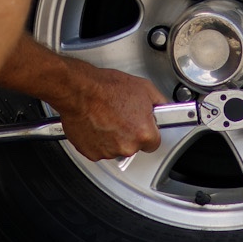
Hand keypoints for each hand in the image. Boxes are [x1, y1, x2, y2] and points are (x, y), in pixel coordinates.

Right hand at [52, 64, 167, 160]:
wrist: (78, 91)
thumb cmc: (105, 88)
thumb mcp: (143, 88)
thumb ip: (158, 103)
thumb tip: (163, 109)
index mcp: (144, 133)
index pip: (154, 142)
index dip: (147, 131)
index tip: (141, 125)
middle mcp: (127, 146)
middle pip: (134, 146)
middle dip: (129, 133)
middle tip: (121, 116)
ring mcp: (109, 152)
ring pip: (116, 149)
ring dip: (113, 137)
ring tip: (106, 118)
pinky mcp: (92, 153)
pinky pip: (99, 150)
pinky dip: (98, 140)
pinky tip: (96, 124)